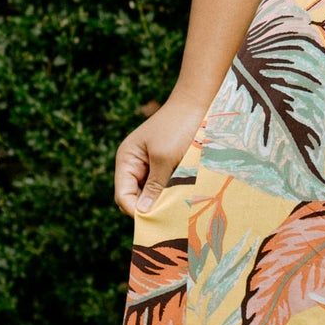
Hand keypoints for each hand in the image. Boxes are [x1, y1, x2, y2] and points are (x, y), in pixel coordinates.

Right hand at [114, 91, 207, 219]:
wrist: (200, 102)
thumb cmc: (179, 127)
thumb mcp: (165, 158)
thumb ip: (154, 186)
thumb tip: (143, 214)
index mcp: (127, 159)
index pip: (123, 195)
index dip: (135, 211)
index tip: (155, 221)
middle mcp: (136, 164)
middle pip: (136, 197)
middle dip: (150, 208)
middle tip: (169, 219)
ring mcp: (152, 165)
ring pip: (152, 194)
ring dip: (164, 202)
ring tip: (179, 210)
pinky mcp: (169, 165)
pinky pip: (166, 186)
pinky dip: (173, 193)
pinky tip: (185, 198)